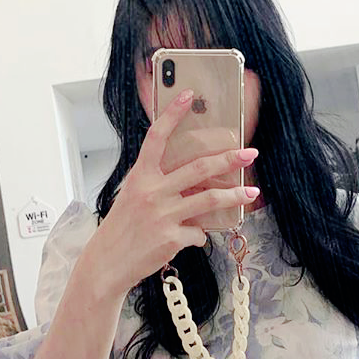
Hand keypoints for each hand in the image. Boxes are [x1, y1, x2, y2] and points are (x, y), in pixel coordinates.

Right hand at [90, 89, 258, 296]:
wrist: (107, 263)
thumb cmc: (121, 230)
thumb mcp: (132, 199)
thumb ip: (158, 186)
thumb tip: (191, 185)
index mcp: (140, 177)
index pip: (157, 138)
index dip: (172, 115)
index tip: (187, 95)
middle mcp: (152, 192)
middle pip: (199, 168)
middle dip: (229, 158)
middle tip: (250, 153)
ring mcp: (163, 215)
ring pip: (210, 199)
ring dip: (235, 195)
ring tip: (251, 193)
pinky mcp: (171, 238)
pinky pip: (198, 233)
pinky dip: (199, 235)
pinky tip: (193, 238)